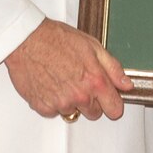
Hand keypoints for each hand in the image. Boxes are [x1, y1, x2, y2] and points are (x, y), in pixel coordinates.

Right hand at [4, 19, 132, 121]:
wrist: (27, 39)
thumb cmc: (57, 39)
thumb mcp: (93, 46)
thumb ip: (113, 68)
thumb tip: (126, 84)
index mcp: (95, 82)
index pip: (114, 110)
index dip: (112, 103)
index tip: (108, 98)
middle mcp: (79, 96)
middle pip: (93, 113)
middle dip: (90, 101)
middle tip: (80, 81)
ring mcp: (60, 104)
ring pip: (72, 112)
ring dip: (69, 100)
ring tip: (61, 78)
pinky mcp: (42, 107)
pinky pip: (53, 111)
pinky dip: (52, 101)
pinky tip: (49, 83)